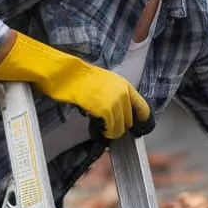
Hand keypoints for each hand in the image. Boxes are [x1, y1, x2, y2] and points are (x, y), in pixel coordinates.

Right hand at [0, 31, 151, 138]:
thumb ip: (114, 95)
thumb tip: (119, 113)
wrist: (64, 74)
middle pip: (130, 120)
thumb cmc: (78, 78)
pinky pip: (110, 128)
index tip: (136, 129)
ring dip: (112, 132)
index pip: (143, 107)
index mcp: (124, 84)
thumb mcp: (103, 82)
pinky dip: (105, 132)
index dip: (140, 120)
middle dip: (120, 126)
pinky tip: (98, 130)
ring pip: (121, 127)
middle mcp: (123, 92)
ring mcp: (115, 101)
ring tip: (103, 131)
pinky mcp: (105, 109)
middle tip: (109, 129)